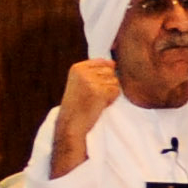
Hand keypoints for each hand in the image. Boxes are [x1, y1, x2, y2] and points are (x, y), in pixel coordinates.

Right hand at [51, 60, 121, 176]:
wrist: (71, 125)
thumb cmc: (77, 105)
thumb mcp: (79, 82)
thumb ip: (94, 70)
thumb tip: (113, 62)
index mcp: (77, 67)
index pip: (102, 62)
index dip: (101, 77)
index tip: (89, 89)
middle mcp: (83, 72)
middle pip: (110, 71)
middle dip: (105, 85)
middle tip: (92, 96)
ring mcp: (91, 81)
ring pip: (115, 81)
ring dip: (109, 93)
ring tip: (95, 101)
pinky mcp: (100, 92)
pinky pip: (116, 91)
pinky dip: (111, 100)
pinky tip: (99, 105)